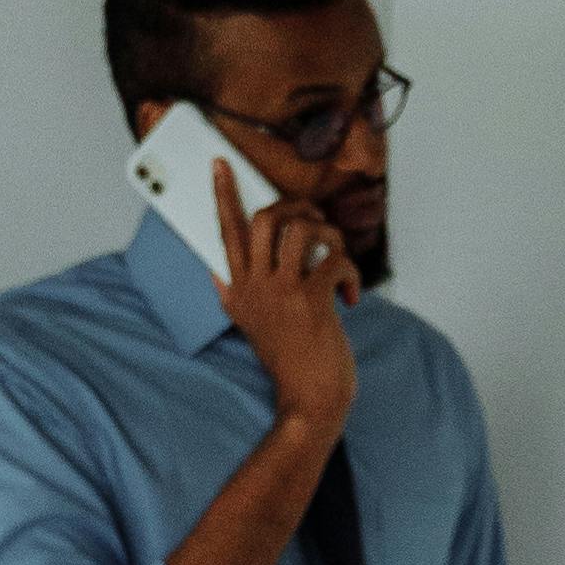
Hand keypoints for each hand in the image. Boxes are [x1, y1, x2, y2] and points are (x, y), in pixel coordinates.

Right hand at [212, 154, 357, 440]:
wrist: (310, 401)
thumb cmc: (290, 361)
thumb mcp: (250, 326)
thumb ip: (233, 294)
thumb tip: (214, 269)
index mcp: (236, 289)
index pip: (225, 232)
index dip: (224, 194)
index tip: (222, 164)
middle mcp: (253, 286)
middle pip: (267, 218)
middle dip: (299, 209)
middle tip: (315, 223)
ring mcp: (280, 292)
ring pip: (301, 229)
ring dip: (329, 236)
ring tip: (335, 259)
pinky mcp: (310, 300)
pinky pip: (334, 258)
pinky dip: (350, 272)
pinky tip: (350, 297)